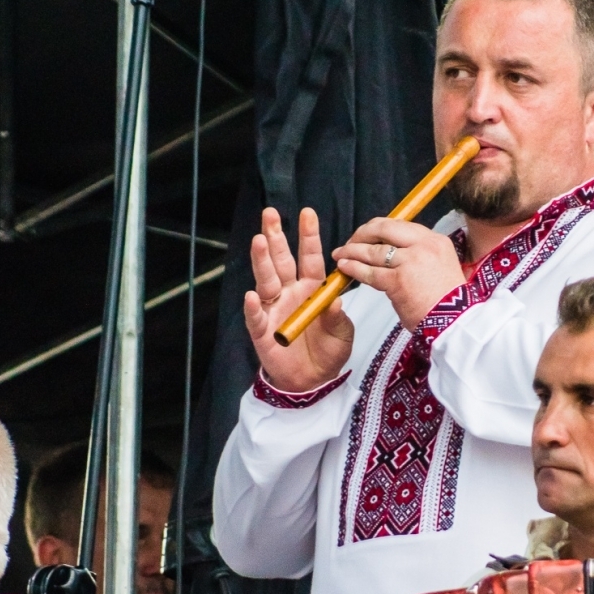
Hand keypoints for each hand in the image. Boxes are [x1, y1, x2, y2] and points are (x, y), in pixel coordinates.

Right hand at [245, 207, 354, 391]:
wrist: (313, 381)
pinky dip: (254, 307)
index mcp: (312, 288)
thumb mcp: (342, 332)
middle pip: (281, 260)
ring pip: (266, 280)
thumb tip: (335, 298)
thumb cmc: (329, 351)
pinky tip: (251, 295)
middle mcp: (290, 292)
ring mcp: (274, 308)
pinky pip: (256, 316)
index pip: (310, 257)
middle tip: (270, 213)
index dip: (308, 237)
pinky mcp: (262, 329)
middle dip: (276, 236)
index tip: (307, 213)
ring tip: (259, 241)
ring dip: (262, 261)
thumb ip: (338, 315)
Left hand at [333, 218, 465, 331]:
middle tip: (350, 242)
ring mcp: (411, 261)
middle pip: (384, 229)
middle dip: (362, 234)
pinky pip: (370, 271)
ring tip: (340, 254)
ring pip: (373, 250)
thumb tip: (396, 253)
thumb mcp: (442, 268)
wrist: (456, 324)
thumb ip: (421, 256)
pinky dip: (353, 268)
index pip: (401, 225)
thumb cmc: (448, 303)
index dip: (379, 229)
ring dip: (352, 250)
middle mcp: (424, 246)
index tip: (367, 235)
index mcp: (436, 241)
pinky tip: (344, 268)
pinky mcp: (398, 281)